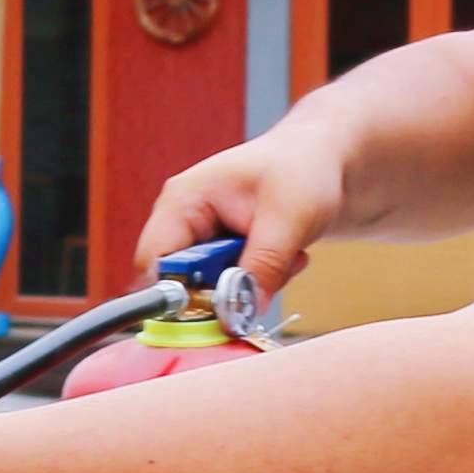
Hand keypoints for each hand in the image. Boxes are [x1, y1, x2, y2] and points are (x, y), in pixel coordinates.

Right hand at [134, 121, 346, 297]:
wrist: (319, 158)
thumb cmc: (300, 169)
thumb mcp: (288, 219)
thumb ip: (263, 267)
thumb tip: (240, 314)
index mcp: (182, 202)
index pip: (154, 262)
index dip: (178, 294)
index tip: (220, 308)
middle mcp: (181, 219)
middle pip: (181, 281)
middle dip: (228, 287)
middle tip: (271, 271)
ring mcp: (199, 235)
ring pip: (209, 287)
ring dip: (250, 283)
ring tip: (284, 254)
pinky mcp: (218, 249)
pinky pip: (228, 283)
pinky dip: (259, 278)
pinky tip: (283, 254)